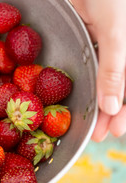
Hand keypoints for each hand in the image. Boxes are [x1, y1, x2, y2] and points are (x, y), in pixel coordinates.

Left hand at [71, 0, 125, 141]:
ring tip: (88, 121)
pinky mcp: (88, 39)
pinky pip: (88, 64)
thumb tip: (112, 107)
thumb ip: (114, 69)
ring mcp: (105, 45)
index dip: (125, 112)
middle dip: (109, 112)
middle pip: (118, 88)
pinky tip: (77, 93)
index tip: (116, 131)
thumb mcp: (116, 34)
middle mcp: (122, 52)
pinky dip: (84, 79)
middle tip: (98, 134)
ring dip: (95, 100)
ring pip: (102, 79)